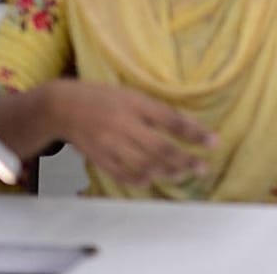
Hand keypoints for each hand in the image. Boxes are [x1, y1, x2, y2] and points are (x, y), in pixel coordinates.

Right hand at [51, 80, 216, 187]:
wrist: (63, 108)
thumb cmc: (104, 98)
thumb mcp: (134, 96)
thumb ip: (160, 112)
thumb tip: (191, 126)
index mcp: (135, 104)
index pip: (171, 121)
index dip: (194, 133)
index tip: (214, 142)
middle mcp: (124, 125)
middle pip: (160, 148)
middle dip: (184, 160)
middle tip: (203, 168)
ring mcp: (110, 145)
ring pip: (144, 164)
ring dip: (167, 172)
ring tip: (183, 174)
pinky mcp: (99, 159)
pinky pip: (124, 174)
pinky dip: (141, 179)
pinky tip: (153, 179)